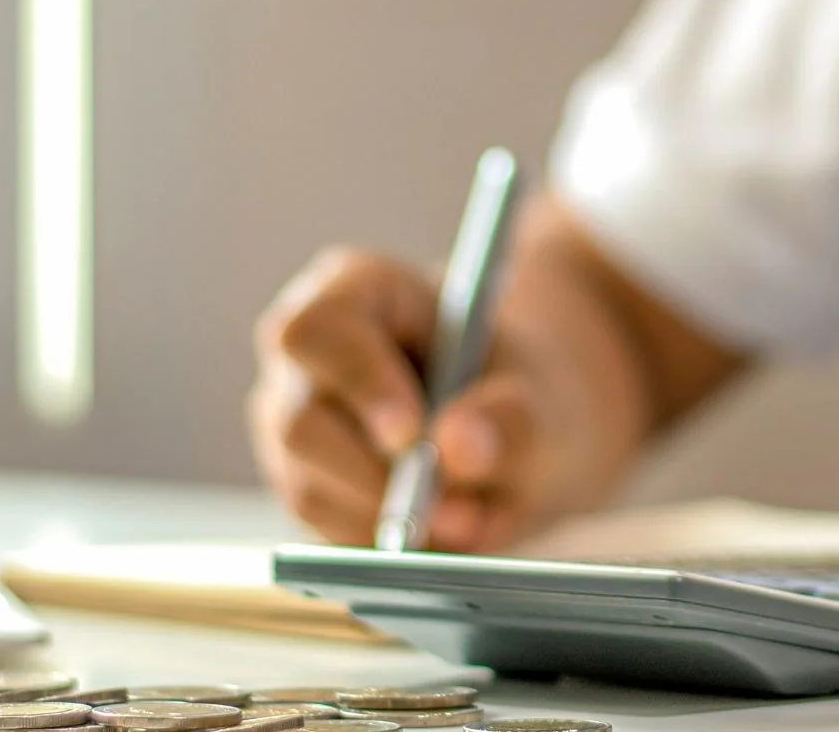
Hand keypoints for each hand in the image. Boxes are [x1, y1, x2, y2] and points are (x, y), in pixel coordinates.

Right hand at [249, 245, 636, 550]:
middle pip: (301, 423)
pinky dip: (385, 546)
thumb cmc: (527, 390)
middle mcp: (307, 359)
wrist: (527, 432)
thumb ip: (511, 418)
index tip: (410, 435)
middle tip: (456, 511)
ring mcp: (294, 425)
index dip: (359, 383)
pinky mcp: (306, 487)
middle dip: (378, 478)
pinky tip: (444, 536)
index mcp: (355, 292)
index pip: (320, 330)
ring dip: (389, 519)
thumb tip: (456, 449)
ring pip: (310, 488)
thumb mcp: (544, 396)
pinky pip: (326, 532)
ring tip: (471, 521)